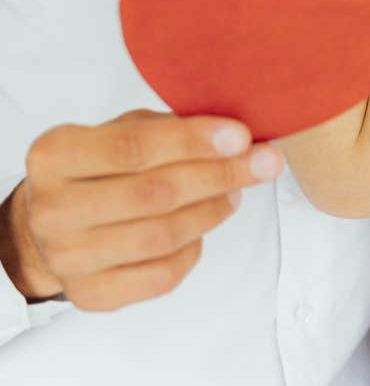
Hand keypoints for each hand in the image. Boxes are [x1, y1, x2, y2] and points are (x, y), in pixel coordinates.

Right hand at [0, 109, 285, 310]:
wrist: (53, 222)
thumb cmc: (98, 165)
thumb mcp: (121, 129)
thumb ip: (168, 128)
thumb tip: (235, 137)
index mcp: (54, 155)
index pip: (132, 146)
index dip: (193, 141)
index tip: (241, 136)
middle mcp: (52, 210)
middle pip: (153, 194)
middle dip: (219, 174)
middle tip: (263, 162)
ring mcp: (67, 258)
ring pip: (161, 236)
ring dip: (212, 210)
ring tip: (236, 190)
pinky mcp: (90, 295)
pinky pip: (161, 276)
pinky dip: (193, 248)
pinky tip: (205, 225)